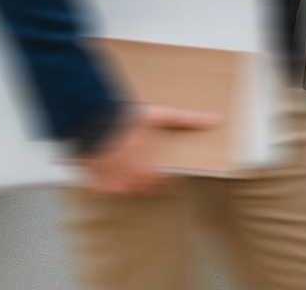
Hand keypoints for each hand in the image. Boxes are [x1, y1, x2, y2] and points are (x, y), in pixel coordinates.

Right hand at [75, 105, 218, 195]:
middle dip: (148, 180)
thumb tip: (212, 120)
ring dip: (128, 182)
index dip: (169, 183)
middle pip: (145, 188)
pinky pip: (103, 190)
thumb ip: (186, 120)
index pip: (165, 185)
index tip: (172, 183)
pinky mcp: (96, 182)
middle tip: (147, 167)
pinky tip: (108, 170)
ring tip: (128, 167)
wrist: (94, 118)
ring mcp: (112, 183)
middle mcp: (131, 180)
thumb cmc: (126, 117)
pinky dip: (106, 183)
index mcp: (149, 169)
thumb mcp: (160, 115)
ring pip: (125, 190)